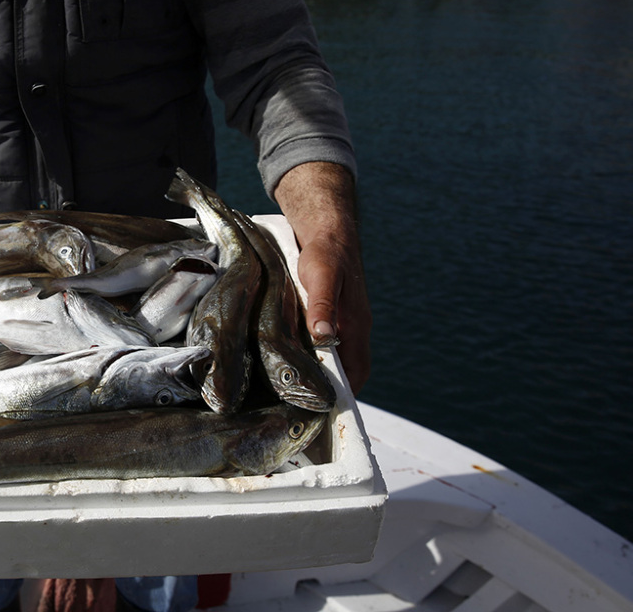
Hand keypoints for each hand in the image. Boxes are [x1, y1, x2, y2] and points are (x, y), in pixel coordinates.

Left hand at [274, 162, 371, 392]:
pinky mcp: (323, 316)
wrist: (326, 228)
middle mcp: (350, 328)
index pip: (357, 372)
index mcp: (355, 325)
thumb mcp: (322, 276)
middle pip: (343, 371)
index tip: (321, 412)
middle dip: (325, 390)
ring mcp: (338, 323)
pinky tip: (282, 361)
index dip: (343, 394)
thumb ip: (323, 305)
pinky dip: (305, 356)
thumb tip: (323, 337)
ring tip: (284, 393)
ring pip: (328, 358)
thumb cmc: (326, 252)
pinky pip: (318, 344)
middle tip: (295, 408)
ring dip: (312, 374)